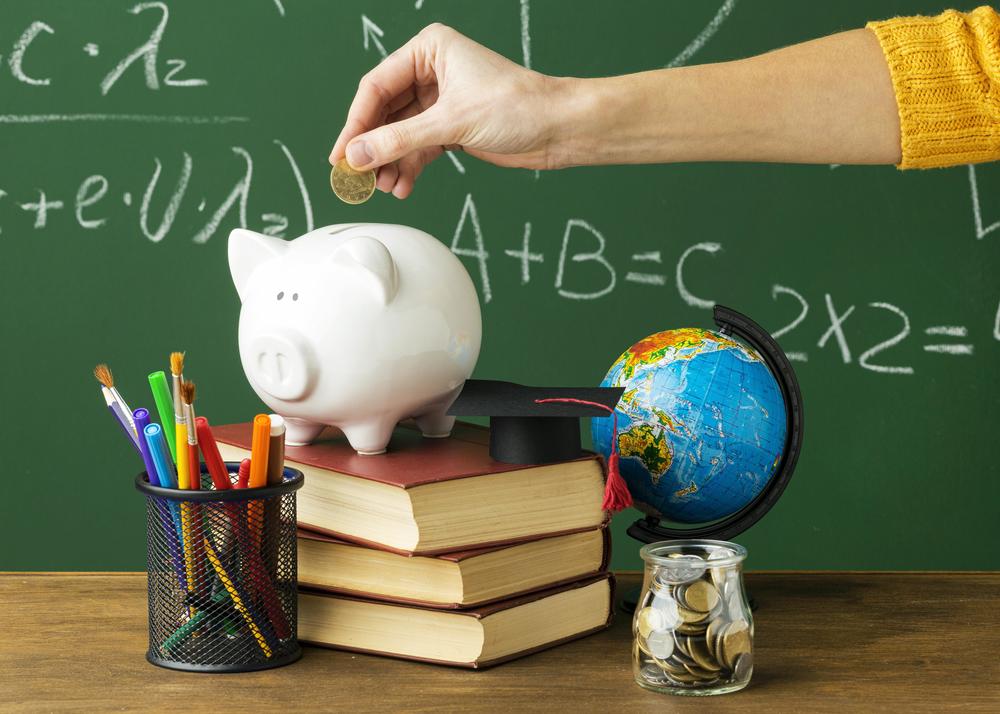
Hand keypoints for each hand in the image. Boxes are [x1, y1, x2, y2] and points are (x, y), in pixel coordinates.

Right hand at [330, 24, 558, 197]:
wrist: (558, 128)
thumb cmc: (517, 106)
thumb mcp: (450, 123)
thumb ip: (399, 140)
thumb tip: (357, 155)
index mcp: (429, 50)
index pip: (377, 87)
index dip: (356, 123)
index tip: (341, 154)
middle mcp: (431, 71)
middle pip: (384, 113)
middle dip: (372, 148)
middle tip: (356, 177)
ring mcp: (441, 101)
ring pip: (400, 134)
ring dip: (389, 163)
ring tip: (382, 187)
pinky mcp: (451, 127)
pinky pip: (418, 148)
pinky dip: (408, 168)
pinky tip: (402, 186)